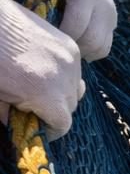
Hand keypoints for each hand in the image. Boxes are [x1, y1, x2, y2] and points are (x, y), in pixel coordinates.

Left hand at [0, 0, 83, 138]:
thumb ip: (8, 115)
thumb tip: (18, 125)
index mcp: (45, 93)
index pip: (63, 124)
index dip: (49, 130)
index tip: (36, 128)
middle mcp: (64, 76)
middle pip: (71, 106)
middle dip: (54, 110)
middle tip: (32, 106)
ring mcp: (69, 58)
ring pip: (76, 88)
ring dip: (61, 92)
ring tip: (39, 87)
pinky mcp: (68, 44)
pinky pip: (74, 70)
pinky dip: (62, 74)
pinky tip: (42, 69)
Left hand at [26, 0, 117, 61]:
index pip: (77, 25)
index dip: (62, 35)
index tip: (48, 33)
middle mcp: (104, 7)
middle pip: (92, 41)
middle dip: (73, 47)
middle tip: (57, 43)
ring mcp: (111, 17)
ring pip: (101, 48)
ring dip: (83, 51)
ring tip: (68, 43)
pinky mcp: (114, 24)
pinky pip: (105, 47)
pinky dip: (91, 50)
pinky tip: (78, 43)